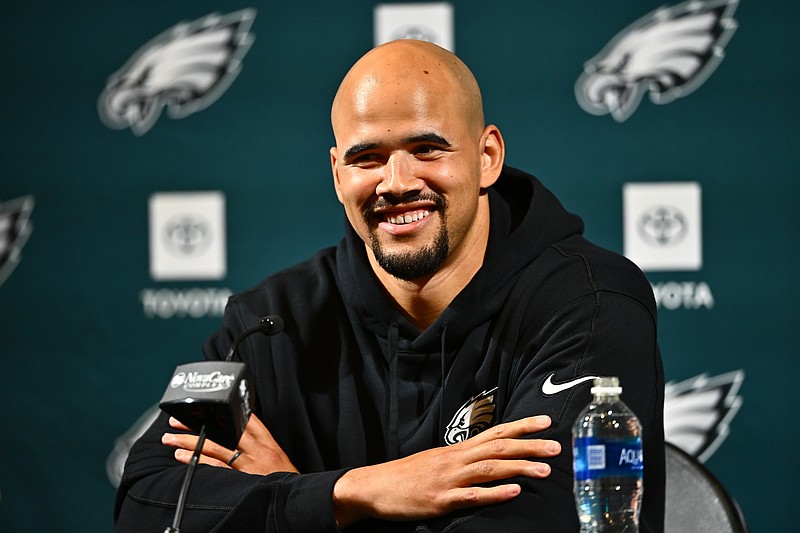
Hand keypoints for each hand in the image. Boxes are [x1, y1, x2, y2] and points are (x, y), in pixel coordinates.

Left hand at [161, 414, 298, 474]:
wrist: (296, 500)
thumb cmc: (287, 483)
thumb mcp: (279, 462)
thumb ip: (262, 450)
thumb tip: (242, 444)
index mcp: (268, 444)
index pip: (247, 420)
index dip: (226, 411)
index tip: (207, 406)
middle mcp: (258, 450)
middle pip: (225, 430)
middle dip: (200, 423)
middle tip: (177, 420)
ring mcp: (249, 464)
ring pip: (215, 445)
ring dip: (190, 441)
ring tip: (170, 439)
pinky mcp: (242, 478)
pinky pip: (216, 466)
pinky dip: (197, 459)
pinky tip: (182, 456)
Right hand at [332, 415, 560, 526]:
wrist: (374, 487)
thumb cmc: (408, 475)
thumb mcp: (437, 460)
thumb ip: (463, 459)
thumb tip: (490, 458)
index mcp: (457, 450)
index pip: (495, 432)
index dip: (522, 426)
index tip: (546, 421)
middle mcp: (456, 459)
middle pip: (498, 448)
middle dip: (530, 446)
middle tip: (557, 446)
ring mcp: (449, 479)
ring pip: (490, 469)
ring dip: (519, 468)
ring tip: (545, 470)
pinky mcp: (440, 500)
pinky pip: (471, 496)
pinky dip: (494, 493)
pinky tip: (513, 493)